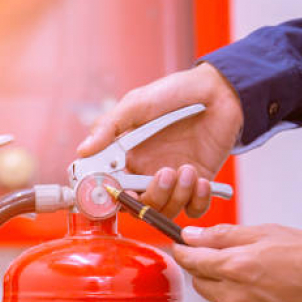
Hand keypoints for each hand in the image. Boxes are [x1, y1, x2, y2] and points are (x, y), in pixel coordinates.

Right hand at [77, 63, 243, 217]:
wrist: (219, 90)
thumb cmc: (175, 93)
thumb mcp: (136, 104)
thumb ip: (109, 127)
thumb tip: (83, 151)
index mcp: (125, 159)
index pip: (110, 189)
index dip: (110, 197)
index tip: (118, 191)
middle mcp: (145, 174)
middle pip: (139, 207)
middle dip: (151, 198)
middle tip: (163, 175)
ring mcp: (171, 181)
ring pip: (165, 211)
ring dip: (176, 196)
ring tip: (187, 170)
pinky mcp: (197, 184)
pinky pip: (194, 209)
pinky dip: (197, 201)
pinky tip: (202, 180)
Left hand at [172, 223, 301, 301]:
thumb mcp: (266, 233)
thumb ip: (223, 235)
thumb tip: (193, 235)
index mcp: (234, 267)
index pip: (189, 259)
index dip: (183, 249)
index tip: (183, 243)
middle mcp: (234, 295)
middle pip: (199, 280)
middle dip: (203, 266)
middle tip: (221, 253)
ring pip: (216, 297)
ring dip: (221, 283)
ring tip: (250, 270)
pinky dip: (238, 298)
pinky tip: (261, 287)